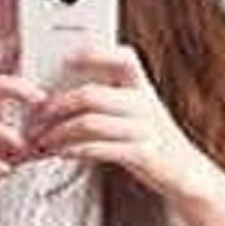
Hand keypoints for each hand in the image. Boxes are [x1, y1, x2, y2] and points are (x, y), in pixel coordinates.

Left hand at [27, 46, 209, 201]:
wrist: (186, 172)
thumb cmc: (151, 139)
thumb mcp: (137, 111)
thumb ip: (110, 97)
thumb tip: (62, 91)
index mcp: (142, 88)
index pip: (123, 58)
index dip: (94, 53)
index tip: (66, 57)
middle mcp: (145, 104)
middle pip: (92, 95)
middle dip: (58, 104)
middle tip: (38, 114)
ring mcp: (144, 130)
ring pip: (90, 123)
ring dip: (59, 132)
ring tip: (43, 138)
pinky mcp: (142, 155)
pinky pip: (99, 148)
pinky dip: (74, 150)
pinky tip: (61, 152)